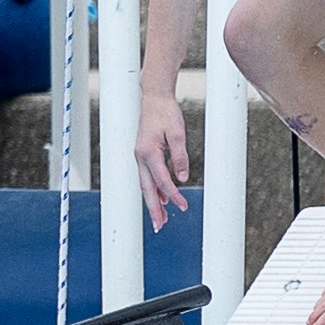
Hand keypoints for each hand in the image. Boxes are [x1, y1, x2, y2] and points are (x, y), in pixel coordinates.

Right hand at [134, 85, 191, 229]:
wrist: (154, 97)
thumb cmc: (166, 113)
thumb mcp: (178, 133)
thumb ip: (180, 156)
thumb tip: (182, 177)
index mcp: (148, 152)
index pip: (162, 180)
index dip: (173, 195)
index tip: (184, 207)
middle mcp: (140, 157)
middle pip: (147, 189)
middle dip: (153, 209)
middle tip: (159, 227)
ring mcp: (140, 156)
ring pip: (146, 185)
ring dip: (153, 202)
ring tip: (161, 219)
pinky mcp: (144, 154)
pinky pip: (148, 177)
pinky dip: (154, 190)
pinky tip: (162, 199)